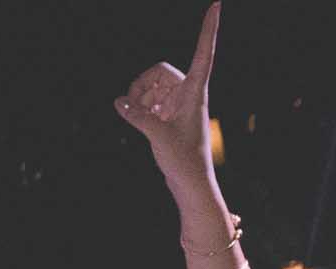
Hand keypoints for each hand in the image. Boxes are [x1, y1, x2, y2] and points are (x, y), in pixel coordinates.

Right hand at [115, 3, 221, 191]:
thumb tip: (118, 101)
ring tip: (134, 118)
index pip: (204, 53)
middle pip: (160, 71)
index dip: (208, 29)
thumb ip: (137, 117)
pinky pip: (149, 101)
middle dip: (142, 84)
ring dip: (138, 98)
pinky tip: (136, 120)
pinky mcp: (169, 116)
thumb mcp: (157, 137)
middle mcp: (189, 93)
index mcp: (195, 92)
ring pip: (152, 86)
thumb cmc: (183, 160)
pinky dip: (139, 108)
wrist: (190, 183)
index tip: (216, 4)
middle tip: (131, 106)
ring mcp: (178, 104)